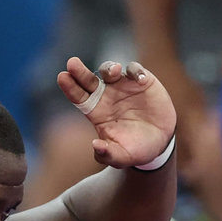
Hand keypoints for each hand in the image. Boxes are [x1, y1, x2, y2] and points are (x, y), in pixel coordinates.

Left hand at [57, 57, 176, 167]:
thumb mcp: (121, 157)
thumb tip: (96, 145)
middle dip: (80, 71)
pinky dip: (137, 72)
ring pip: (111, 70)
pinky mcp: (142, 81)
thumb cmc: (135, 149)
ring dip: (110, 68)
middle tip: (72, 63)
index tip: (62, 77)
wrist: (160, 142)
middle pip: (89, 80)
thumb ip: (107, 154)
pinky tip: (141, 80)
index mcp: (96, 111)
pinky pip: (136, 71)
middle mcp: (106, 96)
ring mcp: (123, 86)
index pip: (79, 97)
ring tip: (115, 72)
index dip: (70, 87)